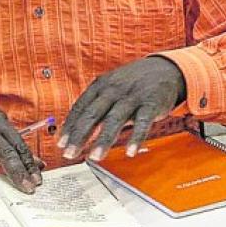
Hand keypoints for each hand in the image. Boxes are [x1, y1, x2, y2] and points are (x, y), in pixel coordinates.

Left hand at [61, 55, 184, 159]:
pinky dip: (136, 137)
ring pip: (114, 119)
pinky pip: (142, 122)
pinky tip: (130, 151)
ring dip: (104, 139)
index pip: (80, 107)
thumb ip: (96, 107)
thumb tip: (75, 130)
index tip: (60, 143)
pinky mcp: (151, 103)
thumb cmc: (133, 83)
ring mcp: (132, 96)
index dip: (69, 126)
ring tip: (95, 157)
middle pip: (93, 114)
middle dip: (80, 135)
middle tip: (70, 154)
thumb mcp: (111, 88)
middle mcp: (114, 90)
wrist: (165, 69)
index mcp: (100, 86)